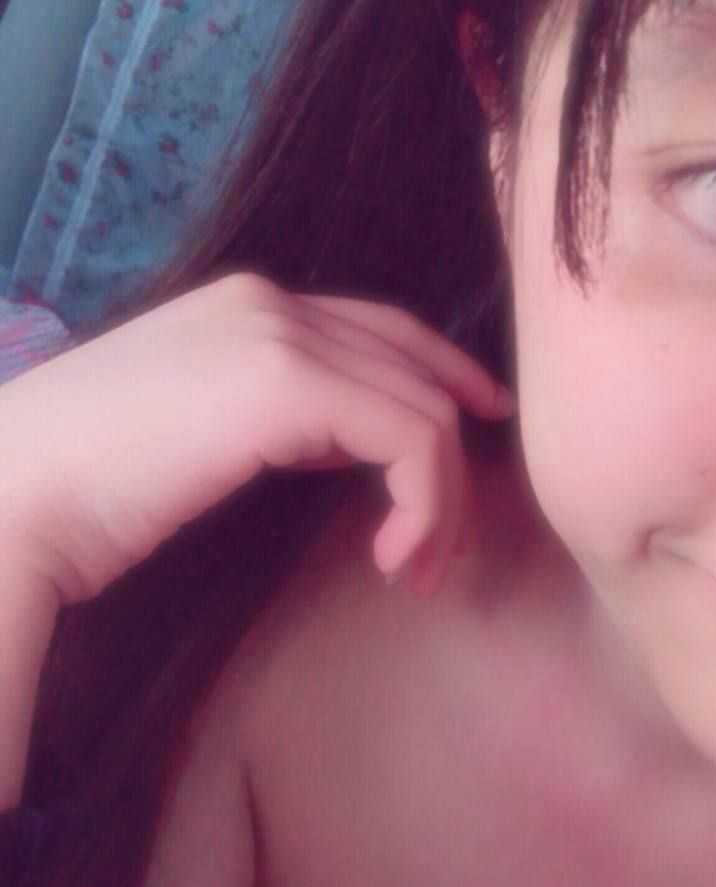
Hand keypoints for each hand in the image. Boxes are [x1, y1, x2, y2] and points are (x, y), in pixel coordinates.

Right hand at [0, 272, 512, 606]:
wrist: (14, 495)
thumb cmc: (89, 487)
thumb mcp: (202, 436)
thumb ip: (276, 419)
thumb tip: (341, 444)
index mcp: (249, 307)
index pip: (382, 328)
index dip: (447, 372)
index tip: (484, 426)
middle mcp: (273, 302)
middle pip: (415, 368)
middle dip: (452, 460)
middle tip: (447, 547)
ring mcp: (279, 334)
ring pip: (425, 408)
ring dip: (442, 499)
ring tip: (417, 569)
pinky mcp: (285, 383)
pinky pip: (409, 437)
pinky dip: (423, 501)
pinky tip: (391, 555)